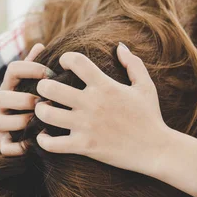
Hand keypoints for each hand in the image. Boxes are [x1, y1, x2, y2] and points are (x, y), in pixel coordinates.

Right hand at [0, 43, 53, 155]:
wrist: (12, 130)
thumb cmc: (30, 101)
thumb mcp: (31, 83)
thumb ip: (35, 66)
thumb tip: (40, 44)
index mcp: (9, 86)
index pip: (13, 69)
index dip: (31, 69)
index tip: (50, 74)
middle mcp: (0, 104)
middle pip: (0, 97)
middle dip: (23, 99)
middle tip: (44, 103)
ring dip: (19, 122)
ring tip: (38, 123)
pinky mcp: (3, 144)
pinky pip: (5, 148)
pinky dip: (18, 148)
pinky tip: (35, 143)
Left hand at [34, 43, 196, 196]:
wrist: (156, 150)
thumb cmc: (150, 117)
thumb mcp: (145, 86)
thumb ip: (133, 64)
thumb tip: (120, 47)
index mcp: (105, 85)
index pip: (76, 61)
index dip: (65, 59)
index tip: (64, 65)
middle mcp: (92, 103)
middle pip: (50, 88)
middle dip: (42, 87)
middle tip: (45, 91)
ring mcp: (86, 125)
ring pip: (46, 114)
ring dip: (40, 112)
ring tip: (44, 112)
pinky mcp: (84, 146)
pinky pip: (52, 144)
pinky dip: (43, 140)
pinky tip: (45, 137)